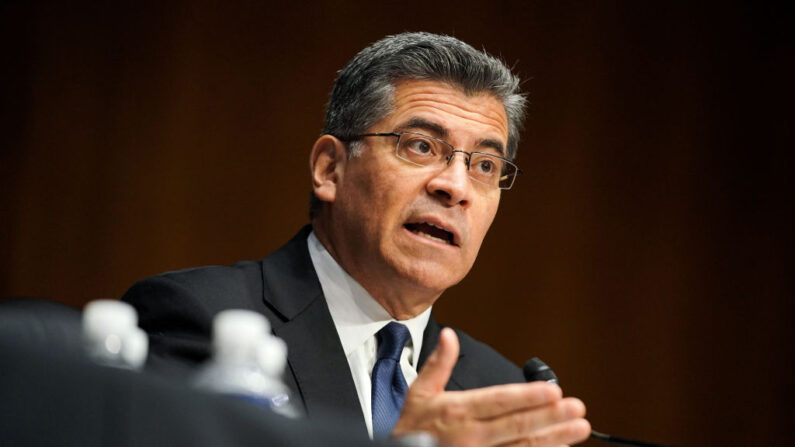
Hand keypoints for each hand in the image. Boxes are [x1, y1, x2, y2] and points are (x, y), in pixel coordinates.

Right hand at [392, 328, 590, 446]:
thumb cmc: (411, 428)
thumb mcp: (419, 392)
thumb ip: (438, 364)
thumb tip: (449, 335)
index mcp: (457, 410)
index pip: (498, 401)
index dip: (527, 397)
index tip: (553, 391)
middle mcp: (471, 435)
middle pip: (517, 425)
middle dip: (550, 417)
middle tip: (577, 408)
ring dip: (553, 438)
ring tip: (579, 429)